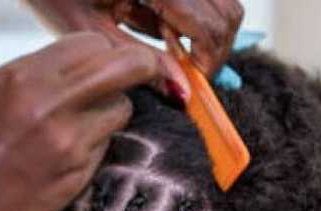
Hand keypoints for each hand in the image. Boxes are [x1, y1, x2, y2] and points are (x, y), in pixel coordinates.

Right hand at [0, 32, 157, 210]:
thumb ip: (32, 83)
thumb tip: (75, 75)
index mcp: (16, 75)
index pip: (90, 44)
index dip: (105, 55)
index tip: (106, 69)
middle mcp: (44, 99)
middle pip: (123, 64)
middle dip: (137, 71)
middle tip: (139, 84)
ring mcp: (64, 138)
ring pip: (123, 107)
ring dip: (113, 116)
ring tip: (83, 134)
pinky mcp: (74, 175)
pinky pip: (107, 146)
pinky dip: (98, 149)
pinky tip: (68, 163)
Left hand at [26, 0, 244, 97]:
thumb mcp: (93, 33)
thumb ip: (141, 61)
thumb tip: (181, 91)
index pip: (210, 26)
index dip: (206, 62)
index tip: (191, 86)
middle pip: (227, 12)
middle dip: (212, 48)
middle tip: (183, 71)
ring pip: (223, 2)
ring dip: (203, 30)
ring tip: (165, 43)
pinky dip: (189, 15)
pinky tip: (157, 22)